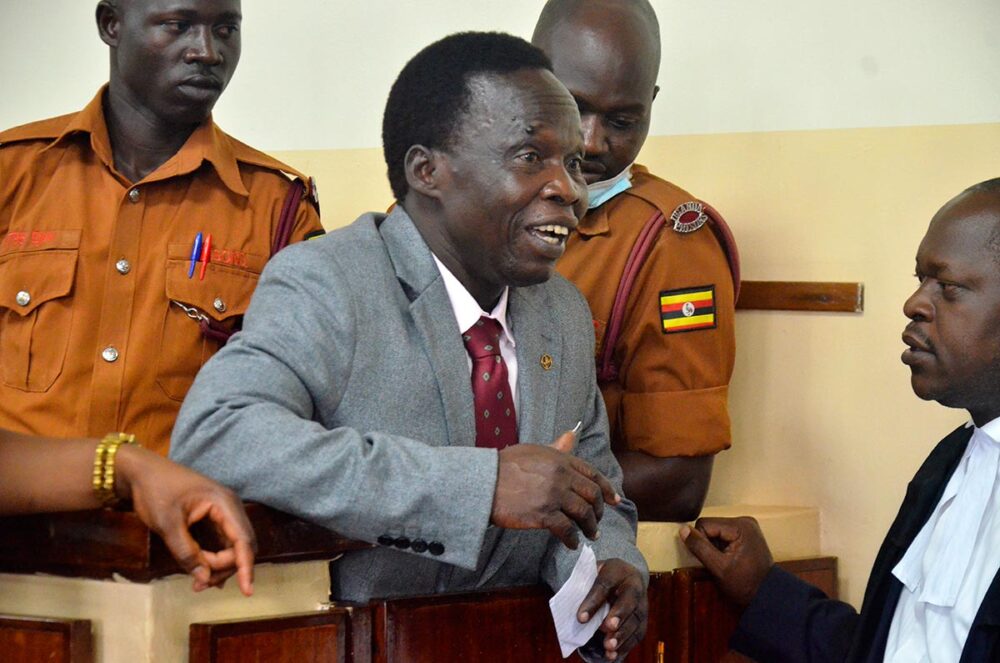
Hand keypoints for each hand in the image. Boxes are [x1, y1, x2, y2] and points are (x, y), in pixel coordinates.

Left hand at [115, 446, 256, 595]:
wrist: (140, 471)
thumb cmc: (155, 491)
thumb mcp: (168, 525)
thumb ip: (187, 553)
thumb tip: (204, 578)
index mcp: (224, 503)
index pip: (243, 540)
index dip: (245, 567)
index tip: (246, 591)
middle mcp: (229, 507)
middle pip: (240, 546)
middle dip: (226, 568)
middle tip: (199, 585)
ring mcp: (222, 511)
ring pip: (231, 546)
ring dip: (219, 565)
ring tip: (197, 582)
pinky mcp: (213, 516)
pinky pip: (221, 541)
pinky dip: (214, 557)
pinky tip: (203, 571)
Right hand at [491, 428, 619, 548]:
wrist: (484, 482)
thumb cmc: (505, 466)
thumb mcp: (533, 451)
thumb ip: (556, 447)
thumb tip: (571, 435)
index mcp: (561, 460)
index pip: (593, 474)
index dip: (607, 489)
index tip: (614, 501)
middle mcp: (561, 476)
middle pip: (592, 495)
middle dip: (599, 511)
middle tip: (597, 522)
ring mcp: (553, 496)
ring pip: (583, 514)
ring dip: (590, 527)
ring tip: (590, 535)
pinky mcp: (543, 514)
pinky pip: (566, 530)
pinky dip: (572, 539)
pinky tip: (571, 544)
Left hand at [577, 559, 646, 660]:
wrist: (625, 578)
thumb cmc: (603, 578)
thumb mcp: (593, 574)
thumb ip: (584, 587)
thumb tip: (575, 613)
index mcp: (618, 570)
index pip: (604, 584)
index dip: (593, 601)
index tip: (580, 618)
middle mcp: (634, 586)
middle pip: (628, 601)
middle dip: (619, 615)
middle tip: (607, 627)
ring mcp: (642, 604)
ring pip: (635, 620)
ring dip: (622, 635)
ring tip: (608, 646)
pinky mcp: (643, 621)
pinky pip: (637, 634)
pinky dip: (625, 646)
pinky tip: (613, 655)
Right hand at [679, 516, 772, 605]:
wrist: (767, 595)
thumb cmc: (744, 584)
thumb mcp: (718, 568)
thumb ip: (699, 547)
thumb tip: (682, 530)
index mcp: (740, 526)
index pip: (705, 524)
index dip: (701, 541)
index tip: (711, 559)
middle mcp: (745, 521)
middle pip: (711, 525)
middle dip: (708, 543)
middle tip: (718, 561)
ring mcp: (747, 526)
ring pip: (716, 530)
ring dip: (714, 545)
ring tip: (725, 561)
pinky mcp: (747, 533)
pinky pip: (724, 534)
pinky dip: (722, 546)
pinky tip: (729, 558)